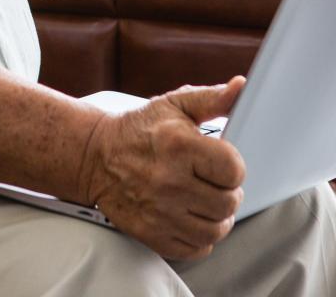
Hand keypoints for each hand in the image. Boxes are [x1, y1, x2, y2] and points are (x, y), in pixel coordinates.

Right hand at [77, 78, 247, 260]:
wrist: (95, 156)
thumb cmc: (138, 129)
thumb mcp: (174, 104)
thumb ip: (212, 98)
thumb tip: (240, 86)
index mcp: (179, 146)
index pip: (233, 170)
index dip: (233, 167)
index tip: (222, 163)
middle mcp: (169, 181)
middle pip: (228, 204)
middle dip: (228, 193)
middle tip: (215, 183)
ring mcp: (159, 211)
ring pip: (215, 230)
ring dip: (218, 218)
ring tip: (207, 202)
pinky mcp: (150, 233)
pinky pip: (195, 249)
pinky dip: (200, 237)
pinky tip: (192, 217)